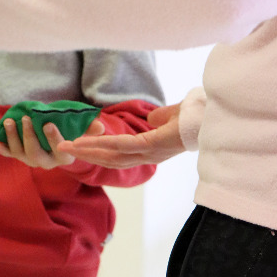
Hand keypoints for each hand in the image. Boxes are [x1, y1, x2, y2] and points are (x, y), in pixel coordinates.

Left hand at [0, 115, 89, 169]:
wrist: (60, 139)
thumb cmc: (72, 132)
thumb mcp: (83, 130)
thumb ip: (90, 128)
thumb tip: (100, 127)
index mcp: (65, 155)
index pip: (60, 150)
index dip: (54, 138)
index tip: (48, 123)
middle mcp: (47, 162)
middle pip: (36, 154)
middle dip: (29, 136)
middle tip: (26, 119)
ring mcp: (33, 160)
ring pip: (21, 153)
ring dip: (13, 138)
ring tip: (9, 122)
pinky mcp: (21, 156)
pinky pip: (10, 154)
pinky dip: (2, 150)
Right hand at [56, 103, 184, 167]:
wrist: (212, 116)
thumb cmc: (195, 116)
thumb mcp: (171, 117)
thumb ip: (159, 119)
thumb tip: (150, 120)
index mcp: (152, 151)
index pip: (120, 156)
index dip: (99, 153)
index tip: (79, 149)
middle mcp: (149, 157)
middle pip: (112, 160)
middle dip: (87, 155)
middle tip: (63, 150)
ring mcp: (150, 153)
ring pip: (112, 156)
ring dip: (89, 151)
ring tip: (68, 146)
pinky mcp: (152, 145)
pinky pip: (122, 146)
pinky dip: (102, 145)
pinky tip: (87, 142)